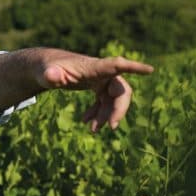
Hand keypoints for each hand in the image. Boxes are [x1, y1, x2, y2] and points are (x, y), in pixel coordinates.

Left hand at [39, 53, 154, 131]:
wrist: (45, 68)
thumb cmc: (45, 69)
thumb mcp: (45, 74)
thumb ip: (49, 75)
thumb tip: (52, 76)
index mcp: (93, 67)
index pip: (116, 65)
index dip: (133, 67)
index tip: (150, 70)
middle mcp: (101, 72)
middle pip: (120, 90)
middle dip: (118, 109)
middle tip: (110, 127)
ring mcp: (101, 79)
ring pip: (114, 99)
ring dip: (107, 115)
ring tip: (92, 129)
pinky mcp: (97, 86)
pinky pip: (106, 101)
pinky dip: (100, 113)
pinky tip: (87, 122)